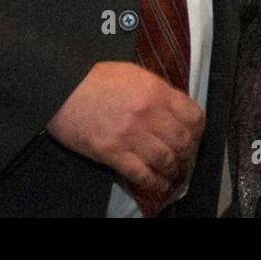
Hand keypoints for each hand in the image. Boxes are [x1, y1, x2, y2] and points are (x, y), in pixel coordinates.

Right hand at [47, 61, 203, 214]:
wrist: (62, 89)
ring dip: (173, 170)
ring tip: (173, 173)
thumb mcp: (136, 74)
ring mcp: (131, 136)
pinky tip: (158, 185)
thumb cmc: (97, 79)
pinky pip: (142, 174)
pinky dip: (154, 183)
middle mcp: (148, 114)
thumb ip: (158, 91)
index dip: (198, 129)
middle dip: (188, 152)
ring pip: (166, 160)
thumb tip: (175, 108)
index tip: (194, 135)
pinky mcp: (112, 153)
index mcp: (156, 92)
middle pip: (183, 141)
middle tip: (185, 157)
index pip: (193, 115)